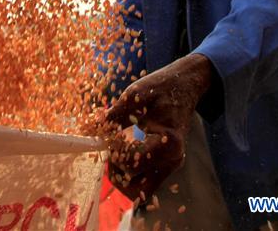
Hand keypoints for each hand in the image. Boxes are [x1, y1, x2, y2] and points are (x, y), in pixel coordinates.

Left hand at [103, 53, 212, 203]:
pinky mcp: (166, 165)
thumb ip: (114, 116)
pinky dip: (132, 175)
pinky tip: (123, 155)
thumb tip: (93, 130)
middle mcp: (172, 160)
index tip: (109, 138)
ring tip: (115, 154)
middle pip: (136, 188)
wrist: (184, 86)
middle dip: (117, 172)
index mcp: (167, 143)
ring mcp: (170, 165)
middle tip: (109, 150)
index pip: (132, 164)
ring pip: (141, 191)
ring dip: (124, 178)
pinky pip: (146, 182)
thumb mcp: (134, 96)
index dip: (114, 154)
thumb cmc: (160, 88)